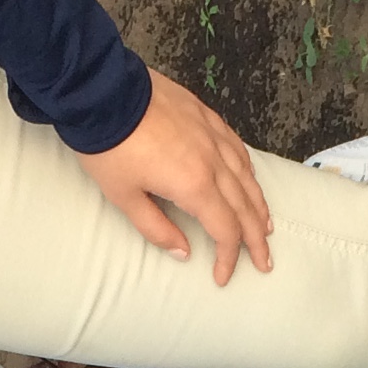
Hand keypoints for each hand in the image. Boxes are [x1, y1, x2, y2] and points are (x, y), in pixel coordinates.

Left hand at [75, 69, 275, 285]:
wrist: (101, 91)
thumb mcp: (124, 197)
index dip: (228, 258)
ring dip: (259, 205)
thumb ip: (156, 228)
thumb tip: (183, 252)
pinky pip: (237, 147)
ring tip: (266, 225)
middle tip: (265, 261)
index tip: (223, 277)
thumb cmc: (108, 147)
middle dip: (256, 239)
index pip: (225, 230)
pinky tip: (249, 177)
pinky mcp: (205, 116)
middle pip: (245, 207)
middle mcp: (212, 161)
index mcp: (194, 185)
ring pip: (247, 177)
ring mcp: (211, 136)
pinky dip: (248, 169)